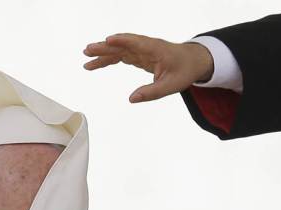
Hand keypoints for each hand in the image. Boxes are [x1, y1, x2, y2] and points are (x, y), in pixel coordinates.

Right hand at [83, 33, 213, 102]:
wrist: (193, 61)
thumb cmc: (184, 70)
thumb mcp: (171, 86)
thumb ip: (151, 92)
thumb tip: (132, 99)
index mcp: (155, 49)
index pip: (136, 43)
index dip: (121, 41)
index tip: (107, 40)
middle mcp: (146, 47)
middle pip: (122, 45)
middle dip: (105, 47)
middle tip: (88, 51)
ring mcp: (141, 50)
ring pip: (119, 50)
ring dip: (103, 53)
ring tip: (87, 59)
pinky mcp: (139, 55)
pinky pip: (121, 55)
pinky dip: (109, 59)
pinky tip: (97, 63)